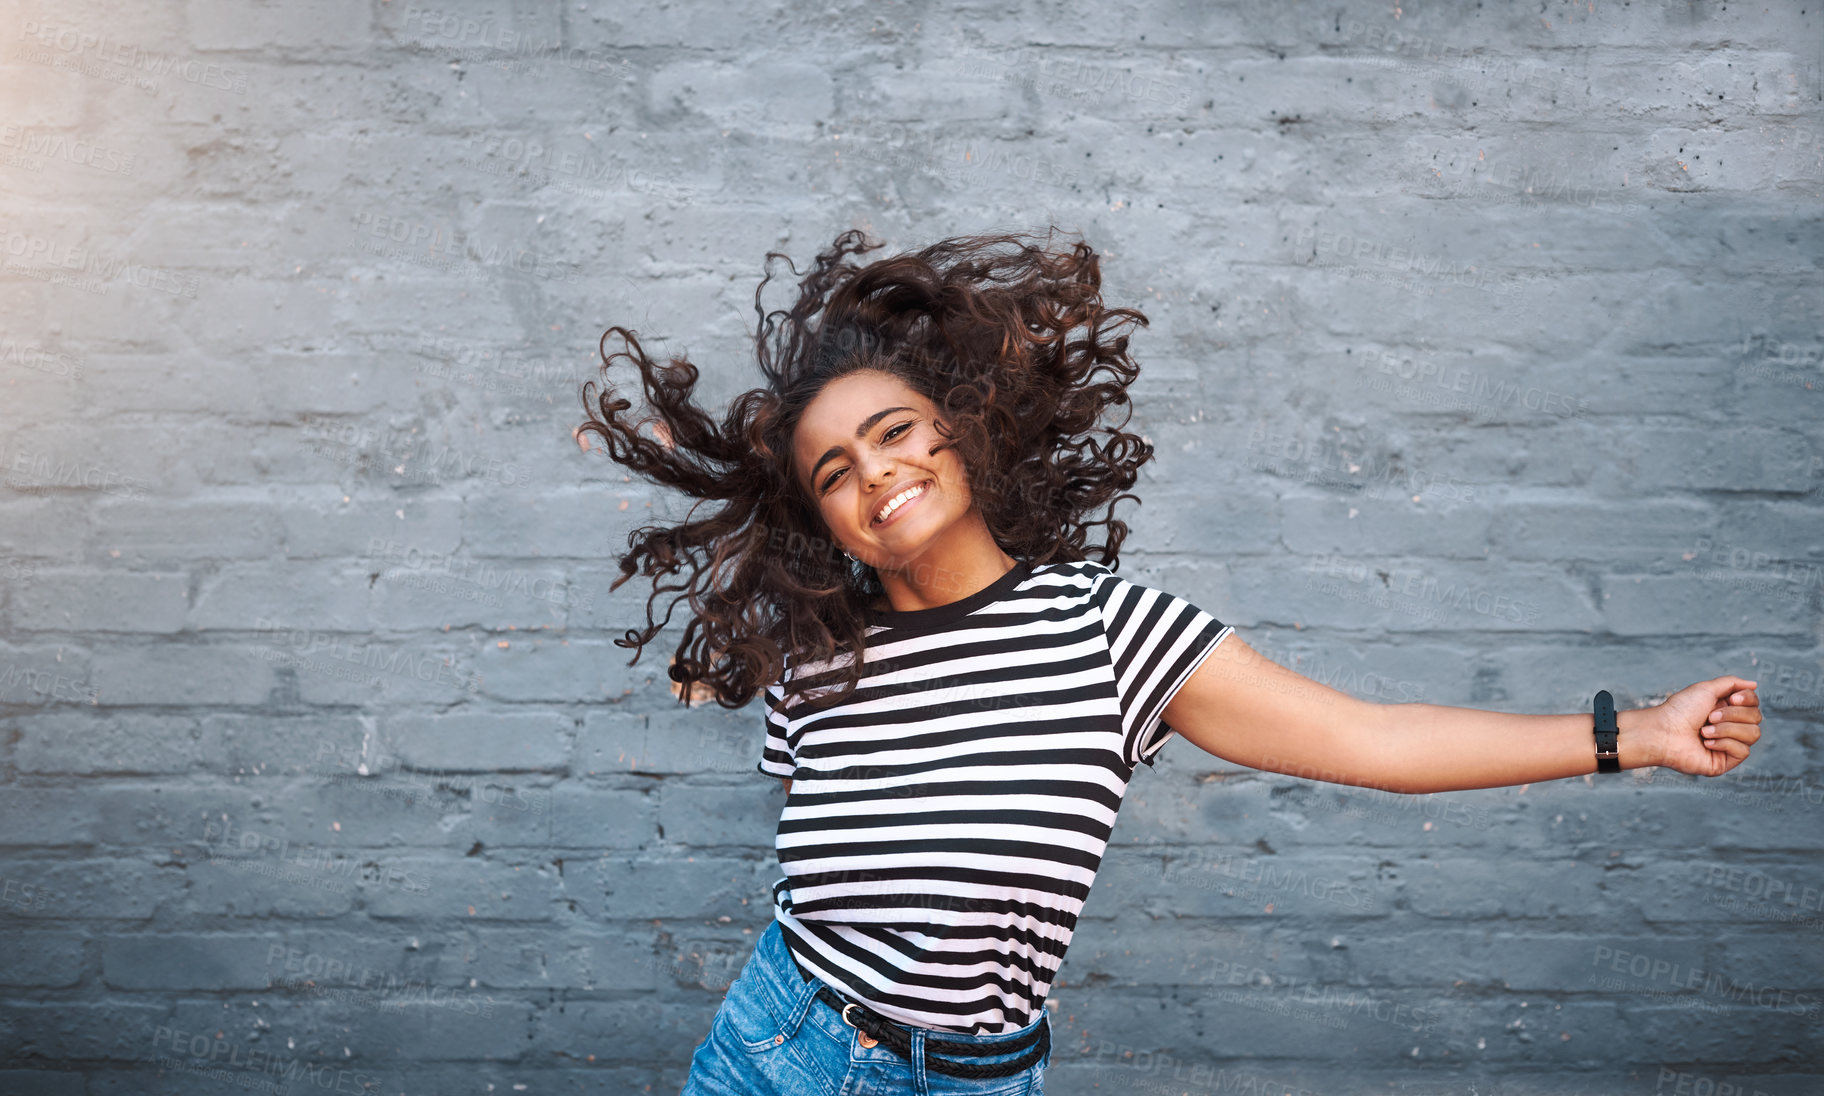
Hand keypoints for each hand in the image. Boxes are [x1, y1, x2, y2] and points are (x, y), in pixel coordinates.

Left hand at [1642, 676, 1762, 776]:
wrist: (1663, 732)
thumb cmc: (1680, 710)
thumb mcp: (1706, 689)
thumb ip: (1731, 683)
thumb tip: (1754, 684)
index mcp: (1726, 709)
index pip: (1754, 703)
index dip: (1748, 700)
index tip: (1731, 699)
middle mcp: (1730, 726)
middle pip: (1756, 717)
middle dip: (1732, 715)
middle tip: (1709, 717)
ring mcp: (1729, 744)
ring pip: (1753, 734)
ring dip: (1726, 729)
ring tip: (1704, 731)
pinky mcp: (1726, 761)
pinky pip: (1743, 751)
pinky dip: (1724, 743)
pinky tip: (1706, 743)